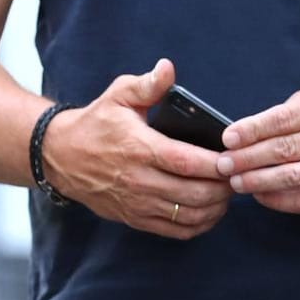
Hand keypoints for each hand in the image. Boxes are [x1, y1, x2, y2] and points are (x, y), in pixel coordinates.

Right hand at [39, 58, 232, 238]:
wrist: (60, 156)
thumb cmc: (96, 122)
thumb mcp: (118, 95)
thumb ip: (147, 84)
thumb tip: (167, 68)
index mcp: (139, 149)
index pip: (186, 162)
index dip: (216, 164)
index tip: (234, 158)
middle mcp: (139, 181)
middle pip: (193, 193)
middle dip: (224, 187)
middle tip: (239, 174)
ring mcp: (137, 203)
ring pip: (188, 215)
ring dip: (216, 207)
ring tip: (229, 191)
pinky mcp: (134, 218)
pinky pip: (175, 231)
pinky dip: (199, 224)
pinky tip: (211, 209)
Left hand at [218, 87, 299, 213]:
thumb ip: (291, 112)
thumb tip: (249, 131)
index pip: (284, 120)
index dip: (253, 130)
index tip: (228, 137)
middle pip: (285, 150)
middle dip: (248, 158)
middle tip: (222, 163)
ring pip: (294, 177)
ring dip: (259, 181)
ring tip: (236, 181)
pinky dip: (280, 200)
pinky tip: (261, 195)